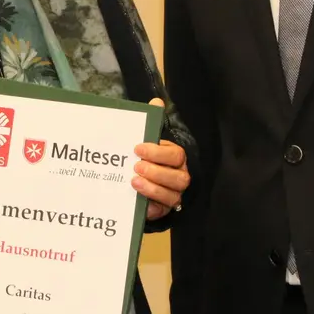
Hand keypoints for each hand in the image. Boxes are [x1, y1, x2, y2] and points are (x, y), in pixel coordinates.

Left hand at [133, 98, 190, 219]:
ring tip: (134, 182)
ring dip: (153, 189)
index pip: (175, 155)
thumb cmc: (148, 157)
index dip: (157, 152)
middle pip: (178, 178)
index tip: (138, 149)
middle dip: (157, 172)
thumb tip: (156, 102)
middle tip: (136, 167)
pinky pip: (160, 211)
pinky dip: (150, 207)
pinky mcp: (163, 210)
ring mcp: (173, 195)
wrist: (143, 180)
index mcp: (177, 158)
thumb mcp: (149, 140)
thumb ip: (153, 122)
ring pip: (172, 196)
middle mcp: (179, 177)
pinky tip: (138, 202)